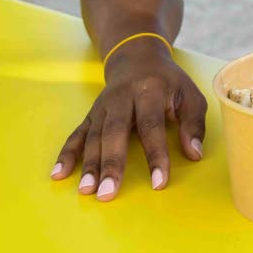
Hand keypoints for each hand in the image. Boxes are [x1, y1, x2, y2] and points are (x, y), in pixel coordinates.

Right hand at [49, 39, 206, 200]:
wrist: (138, 58)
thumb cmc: (169, 83)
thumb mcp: (190, 95)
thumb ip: (194, 123)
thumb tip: (194, 154)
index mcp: (150, 90)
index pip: (152, 126)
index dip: (156, 155)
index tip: (159, 183)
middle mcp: (122, 98)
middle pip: (115, 132)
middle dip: (111, 163)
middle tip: (108, 193)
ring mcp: (103, 106)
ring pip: (94, 136)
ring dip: (88, 165)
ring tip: (86, 191)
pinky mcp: (91, 114)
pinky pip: (77, 134)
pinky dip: (67, 154)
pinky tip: (59, 174)